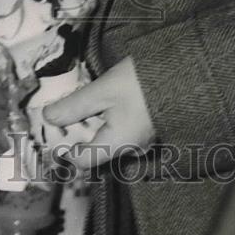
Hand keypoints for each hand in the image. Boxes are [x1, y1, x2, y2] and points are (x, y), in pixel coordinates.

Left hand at [43, 56, 154, 171]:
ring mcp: (142, 140)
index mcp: (118, 146)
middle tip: (61, 116)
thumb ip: (74, 106)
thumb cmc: (142, 83)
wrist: (186, 72)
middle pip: (95, 152)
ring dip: (91, 127)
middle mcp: (131, 150)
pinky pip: (121, 132)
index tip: (50, 130)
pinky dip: (106, 121)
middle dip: (76, 136)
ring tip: (79, 106)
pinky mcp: (149, 127)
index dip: (63, 149)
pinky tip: (101, 104)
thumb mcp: (103, 91)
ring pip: (108, 141)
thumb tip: (47, 117)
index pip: (82, 161)